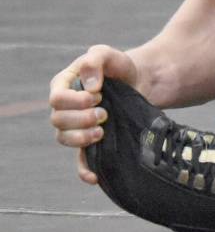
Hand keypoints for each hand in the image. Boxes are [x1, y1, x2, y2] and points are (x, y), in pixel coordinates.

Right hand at [48, 45, 138, 183]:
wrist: (141, 81)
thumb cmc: (120, 66)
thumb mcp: (108, 54)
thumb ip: (95, 59)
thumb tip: (89, 86)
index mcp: (64, 85)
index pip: (56, 99)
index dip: (75, 101)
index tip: (98, 95)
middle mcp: (65, 108)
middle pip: (58, 121)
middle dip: (81, 119)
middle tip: (104, 114)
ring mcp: (76, 126)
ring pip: (64, 139)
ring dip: (82, 138)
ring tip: (102, 131)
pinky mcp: (90, 141)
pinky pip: (80, 161)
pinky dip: (84, 170)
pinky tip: (95, 176)